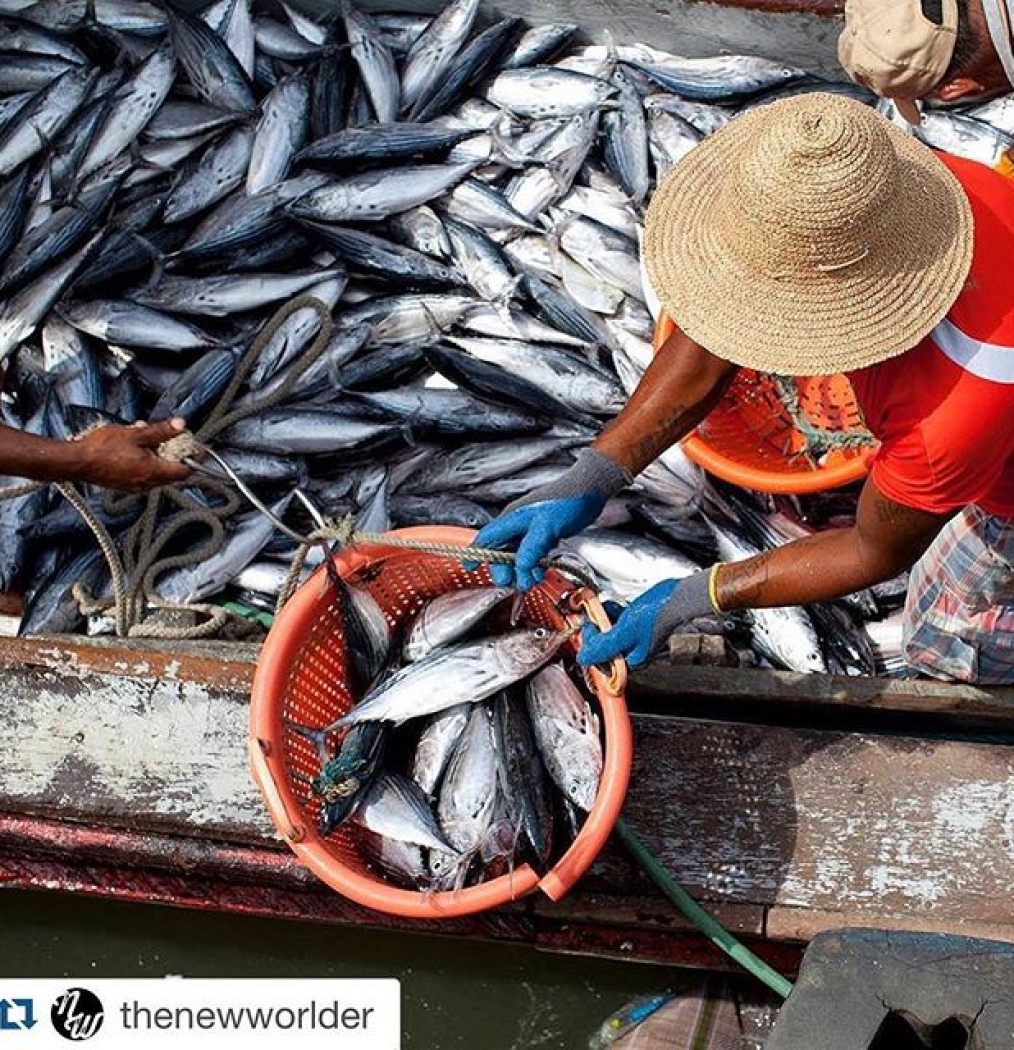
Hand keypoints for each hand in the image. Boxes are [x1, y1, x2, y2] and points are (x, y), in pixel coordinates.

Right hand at [73, 418, 192, 492]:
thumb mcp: (136, 434)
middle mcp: (147, 483)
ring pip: (157, 472)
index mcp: (153, 472)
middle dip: (174, 454)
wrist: (76, 462)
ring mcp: (136, 486)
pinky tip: (134, 446)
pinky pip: (143, 474)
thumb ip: (161, 431)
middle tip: (172, 438)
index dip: (193, 460)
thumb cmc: (101, 449)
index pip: (185, 472)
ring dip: (157, 455)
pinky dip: (145, 461)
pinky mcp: (125, 485)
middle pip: (172, 472)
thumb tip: (180, 426)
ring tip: (146, 437)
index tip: (194, 448)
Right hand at [473, 492, 607, 589]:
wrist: (590, 489)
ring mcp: (532, 529)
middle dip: (505, 569)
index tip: (470, 567)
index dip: (477, 553)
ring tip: (531, 581)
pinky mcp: (545, 533)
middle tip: (511, 583)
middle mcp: (519, 524)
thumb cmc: (567, 500)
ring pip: (519, 554)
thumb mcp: (547, 527)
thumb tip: (519, 569)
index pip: (487, 537)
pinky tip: (540, 573)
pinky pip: (533, 554)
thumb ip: (531, 549)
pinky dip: (534, 565)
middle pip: (502, 551)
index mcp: (512, 519)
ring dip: (522, 570)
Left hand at [577, 570, 713, 666]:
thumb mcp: (623, 633)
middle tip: (594, 618)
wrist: (675, 597)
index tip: (588, 629)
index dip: (591, 646)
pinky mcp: (638, 625)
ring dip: (604, 620)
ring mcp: (636, 638)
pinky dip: (613, 614)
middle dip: (598, 631)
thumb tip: (583, 658)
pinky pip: (619, 623)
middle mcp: (633, 652)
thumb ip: (602, 647)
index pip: (602, 662)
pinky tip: (613, 606)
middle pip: (605, 647)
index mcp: (631, 661)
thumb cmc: (655, 615)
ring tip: (604, 610)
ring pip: (610, 633)